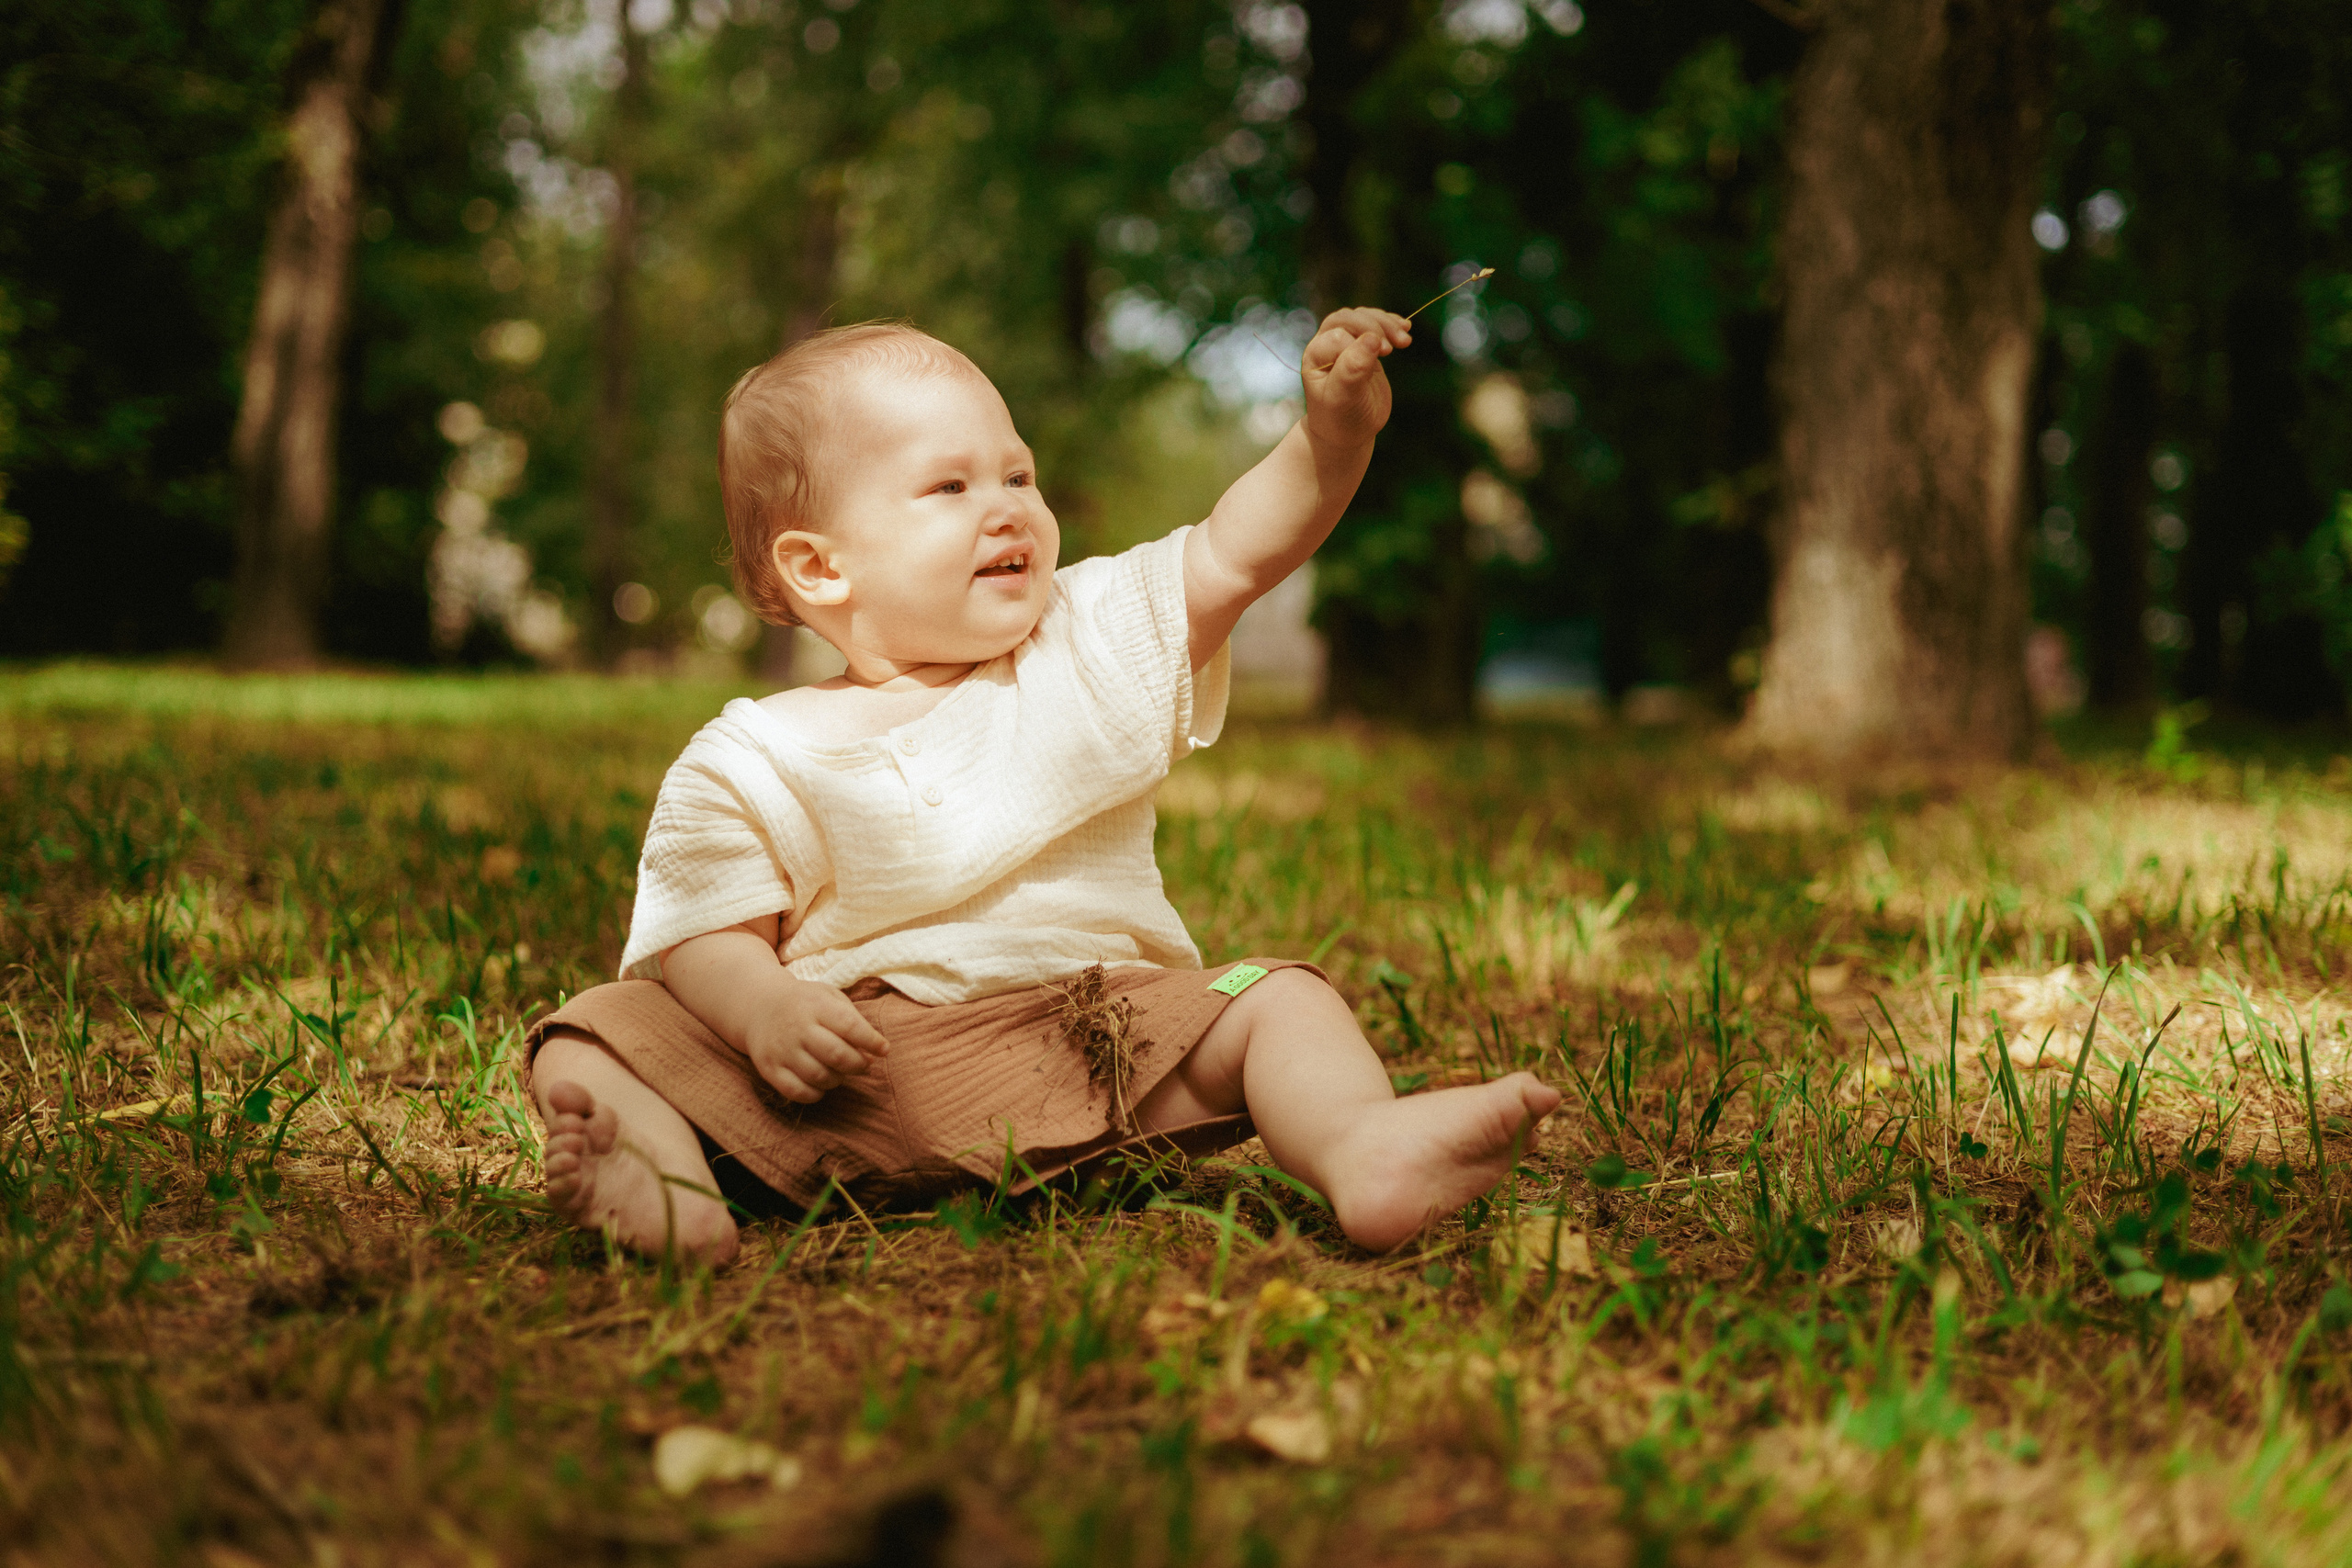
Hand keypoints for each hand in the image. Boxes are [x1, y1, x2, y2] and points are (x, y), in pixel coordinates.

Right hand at [744, 978, 889, 1102]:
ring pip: (820, 1077)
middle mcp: (797, 1027)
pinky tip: (821, 1083)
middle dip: (858, 1064)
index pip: (850, 1026)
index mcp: (815, 1005)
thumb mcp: (829, 997)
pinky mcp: (769, 1069)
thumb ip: (853, 1019)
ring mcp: (781, 1050)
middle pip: (837, 1055)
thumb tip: (876, 1050)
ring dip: (839, 1079)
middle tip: (864, 1064)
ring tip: (841, 1071)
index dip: (872, 1041)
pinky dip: (816, 1093)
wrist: (759, 1006)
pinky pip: (798, 1092)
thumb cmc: (805, 1004)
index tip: (884, 1049)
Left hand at [1301, 307, 1409, 451]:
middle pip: (1349, 318)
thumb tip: (1372, 339)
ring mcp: (1346, 343)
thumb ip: (1352, 370)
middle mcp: (1327, 345)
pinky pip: (1375, 324)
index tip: (1385, 353)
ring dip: (1386, 323)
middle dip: (1375, 325)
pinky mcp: (1363, 347)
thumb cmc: (1340, 418)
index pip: (1339, 334)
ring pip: (1364, 317)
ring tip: (1405, 341)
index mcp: (1316, 355)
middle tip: (1396, 345)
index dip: (1361, 339)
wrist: (1348, 432)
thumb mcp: (1343, 398)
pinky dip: (1391, 324)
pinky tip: (1406, 327)